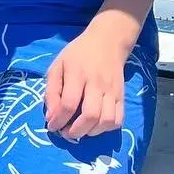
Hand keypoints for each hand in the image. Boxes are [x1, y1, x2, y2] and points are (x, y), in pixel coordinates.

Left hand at [44, 21, 130, 139]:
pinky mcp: (122, 95)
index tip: (52, 126)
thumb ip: (52, 91)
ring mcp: (112, 90)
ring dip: (91, 132)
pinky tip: (95, 125)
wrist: (108, 41)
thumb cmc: (78, 54)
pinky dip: (106, 129)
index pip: (69, 104)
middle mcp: (97, 83)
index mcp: (77, 73)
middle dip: (76, 131)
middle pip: (90, 115)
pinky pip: (118, 119)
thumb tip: (51, 118)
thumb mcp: (58, 65)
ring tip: (81, 129)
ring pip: (106, 121)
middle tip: (66, 133)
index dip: (59, 120)